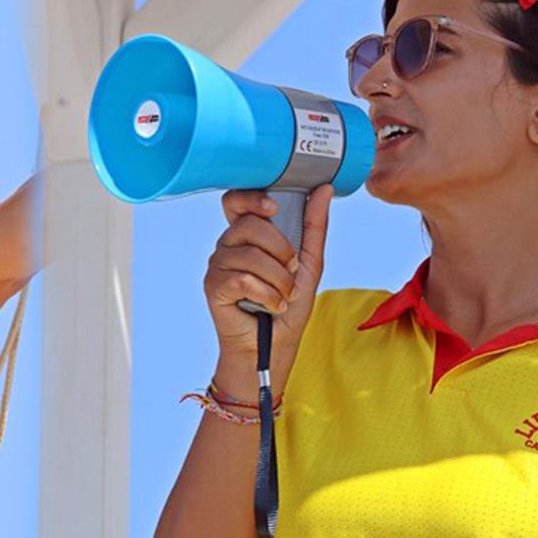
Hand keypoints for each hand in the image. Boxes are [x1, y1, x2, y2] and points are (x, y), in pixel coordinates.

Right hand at [203, 185, 332, 400]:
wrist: (274, 347)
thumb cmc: (288, 307)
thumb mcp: (309, 263)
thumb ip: (314, 226)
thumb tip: (324, 189)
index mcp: (247, 234)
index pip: (236, 200)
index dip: (251, 198)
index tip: (274, 208)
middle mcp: (228, 245)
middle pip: (249, 225)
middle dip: (281, 250)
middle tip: (291, 272)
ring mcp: (217, 265)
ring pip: (250, 255)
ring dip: (279, 280)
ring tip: (283, 296)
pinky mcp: (213, 286)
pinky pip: (242, 278)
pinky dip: (266, 295)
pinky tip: (270, 306)